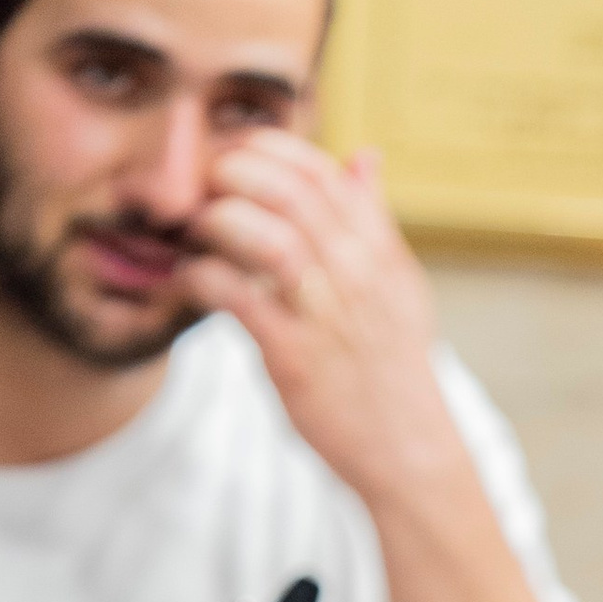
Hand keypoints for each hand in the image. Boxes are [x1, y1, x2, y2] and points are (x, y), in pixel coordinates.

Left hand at [184, 135, 457, 507]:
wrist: (409, 452)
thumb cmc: (393, 366)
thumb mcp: (399, 285)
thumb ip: (375, 219)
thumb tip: (365, 157)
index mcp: (379, 250)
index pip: (321, 172)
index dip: (268, 149)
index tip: (235, 155)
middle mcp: (358, 276)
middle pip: (289, 193)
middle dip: (234, 174)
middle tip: (203, 185)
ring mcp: (327, 317)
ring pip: (266, 238)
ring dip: (219, 220)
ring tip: (197, 226)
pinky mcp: (295, 360)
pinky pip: (238, 298)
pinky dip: (205, 277)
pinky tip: (193, 277)